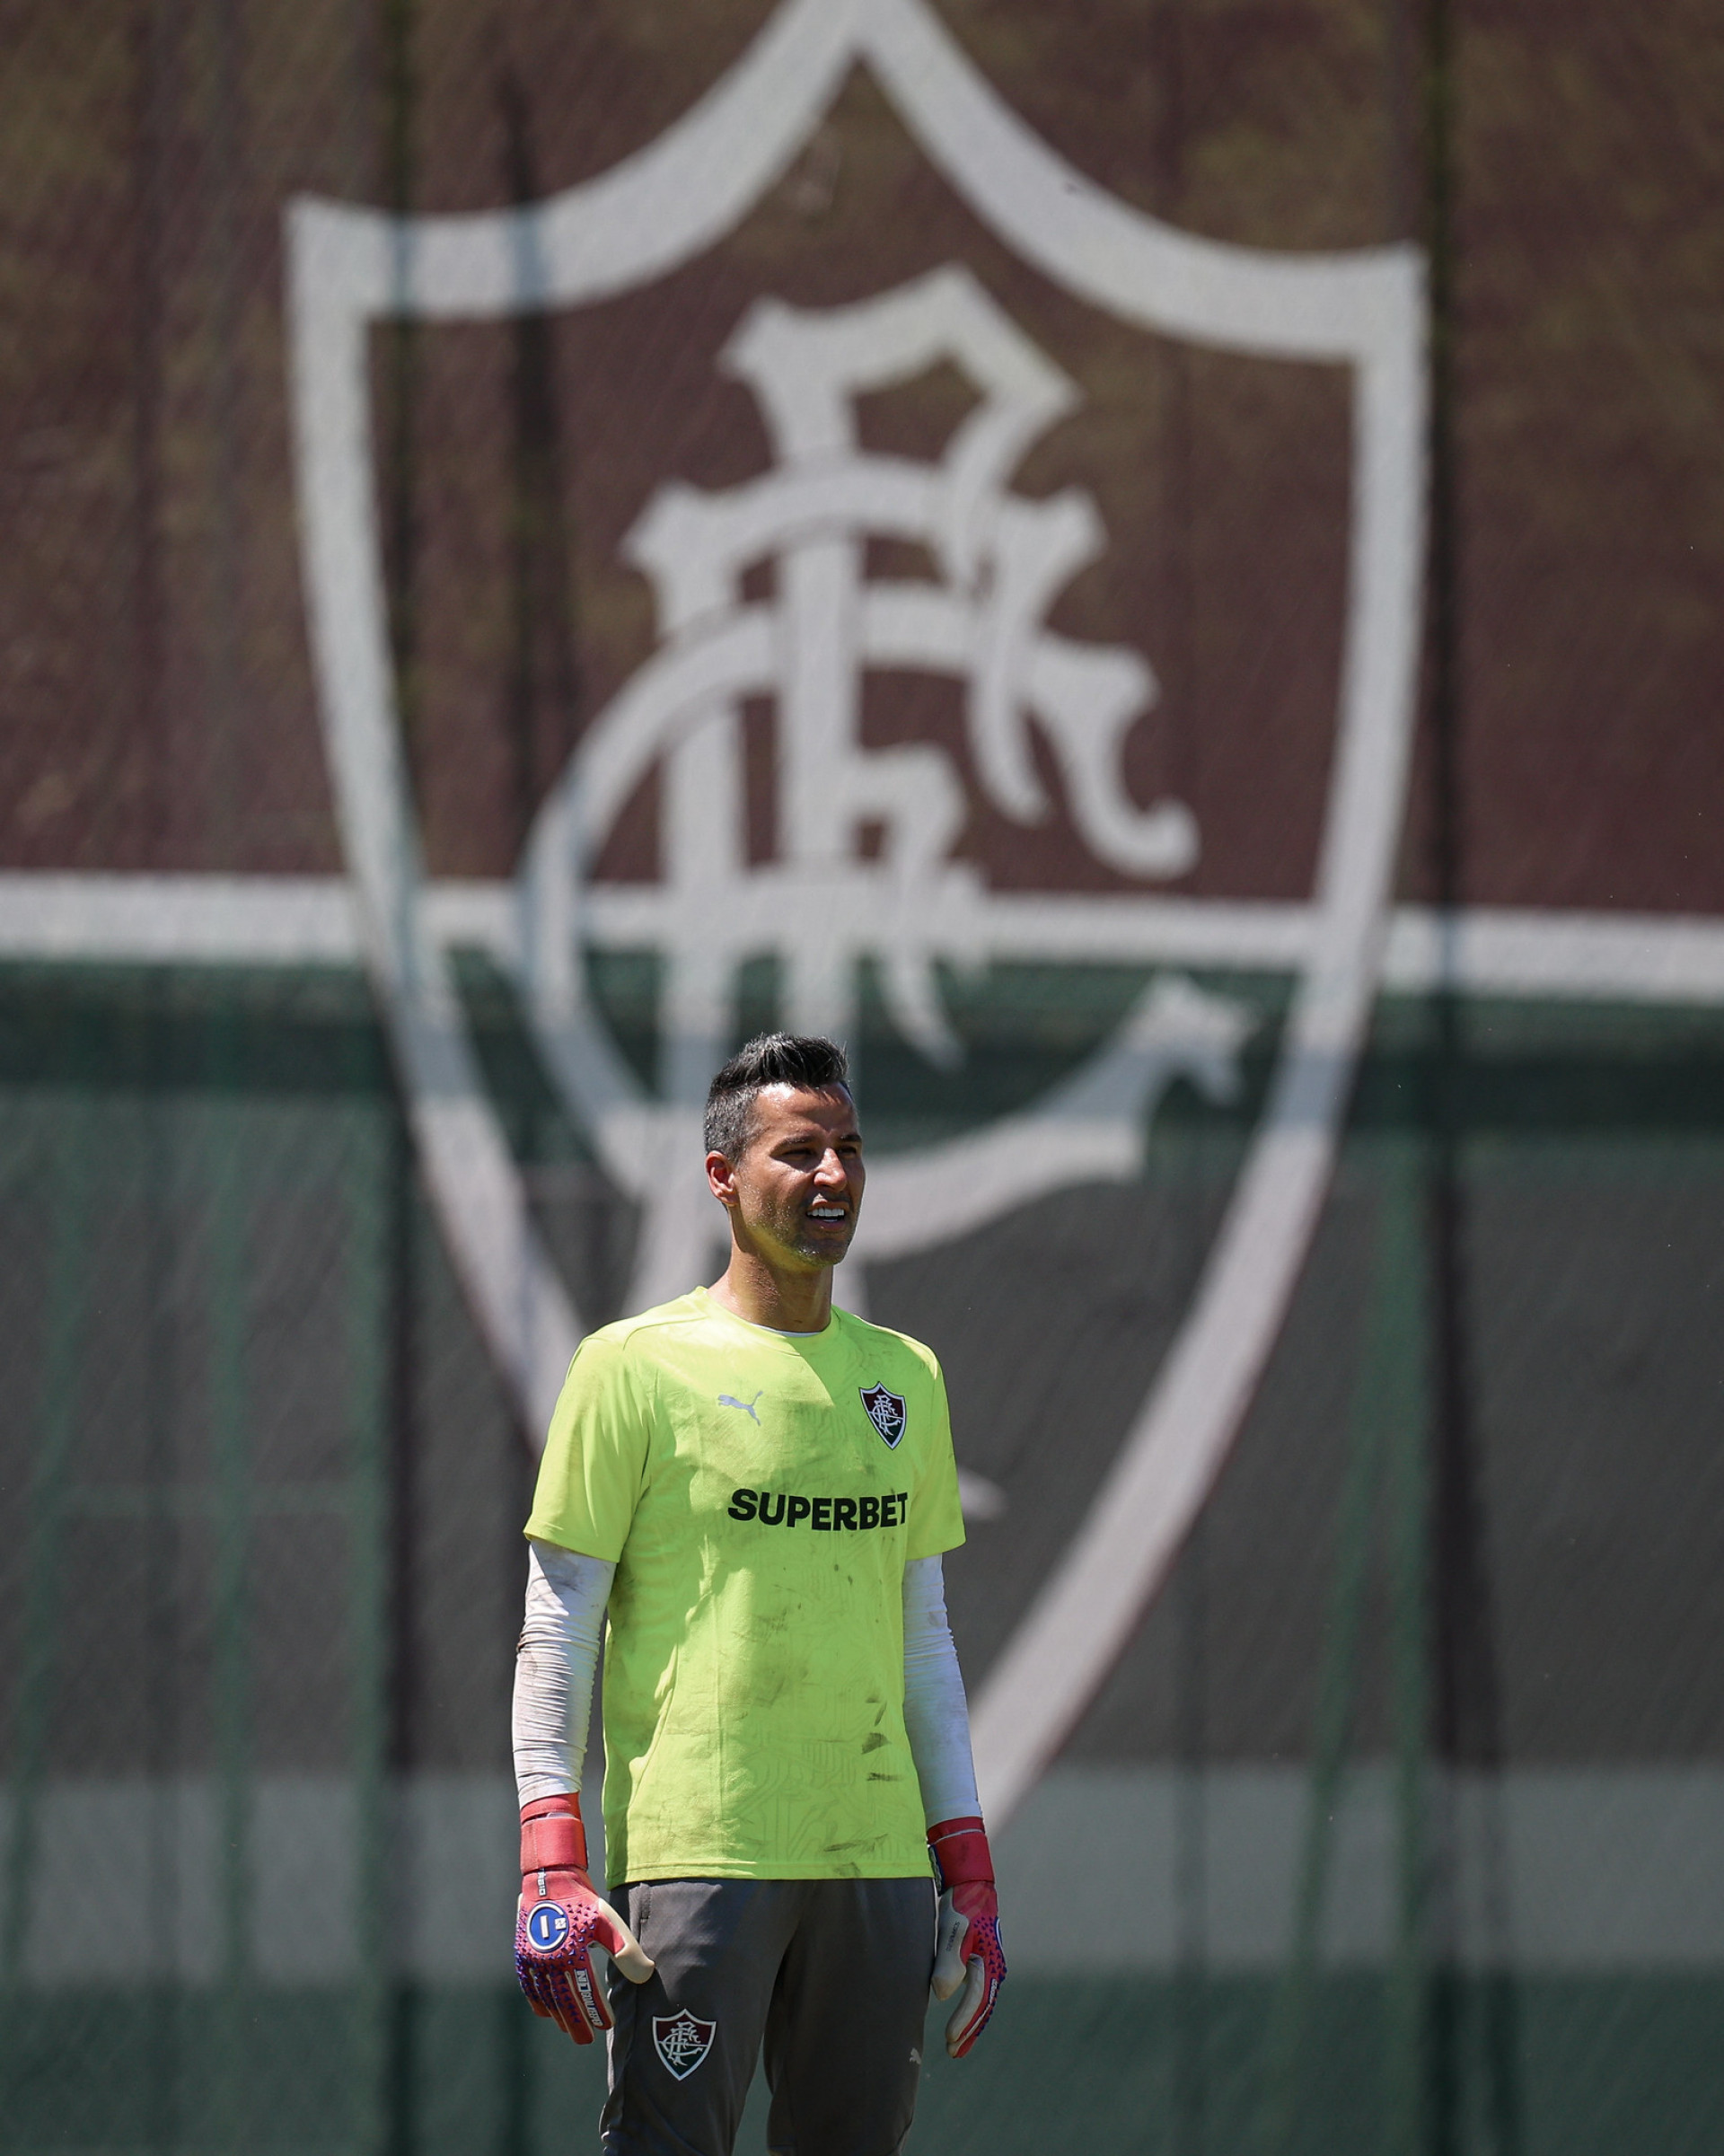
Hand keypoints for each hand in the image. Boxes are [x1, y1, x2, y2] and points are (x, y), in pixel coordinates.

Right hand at [515, 1794, 653, 2043]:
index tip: (607, 2026)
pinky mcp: (523, 1955)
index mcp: (572, 1955)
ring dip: (559, 2016)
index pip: (587, 1993)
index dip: (597, 2012)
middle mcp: (550, 1962)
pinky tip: (546, 2012)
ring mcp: (533, 1960)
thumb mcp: (609, 1922)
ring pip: (546, 1997)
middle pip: (565, 2002)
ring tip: (569, 2029)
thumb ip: (627, 1951)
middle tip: (585, 2040)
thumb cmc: (583, 1899)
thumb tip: (646, 1976)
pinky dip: (538, 2002)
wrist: (550, 1877)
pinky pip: (529, 1986)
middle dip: (576, 2023)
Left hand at [927, 1815, 1005, 2057]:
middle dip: (969, 2030)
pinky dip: (969, 2008)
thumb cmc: (960, 1906)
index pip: (977, 2001)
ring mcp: (988, 1964)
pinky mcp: (979, 1960)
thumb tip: (942, 1996)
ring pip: (981, 2001)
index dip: (964, 2022)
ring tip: (957, 2044)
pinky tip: (960, 2016)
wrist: (969, 1883)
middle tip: (953, 2052)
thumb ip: (948, 1962)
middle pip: (983, 2007)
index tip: (949, 2040)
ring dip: (970, 2023)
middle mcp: (993, 1967)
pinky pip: (976, 1991)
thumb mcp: (952, 1930)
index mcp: (989, 1963)